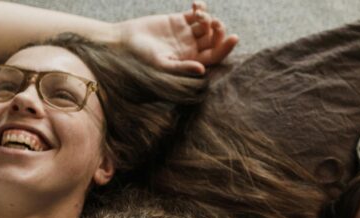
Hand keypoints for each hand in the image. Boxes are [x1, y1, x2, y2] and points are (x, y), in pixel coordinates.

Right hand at [117, 1, 237, 74]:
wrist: (124, 42)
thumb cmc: (141, 59)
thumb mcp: (162, 64)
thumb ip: (182, 67)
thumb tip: (202, 70)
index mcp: (192, 61)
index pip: (214, 56)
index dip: (225, 48)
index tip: (234, 37)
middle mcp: (192, 49)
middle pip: (214, 39)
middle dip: (218, 31)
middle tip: (214, 23)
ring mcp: (187, 34)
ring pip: (207, 25)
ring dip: (208, 18)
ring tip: (199, 14)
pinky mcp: (179, 20)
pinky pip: (197, 13)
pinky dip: (201, 8)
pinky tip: (196, 4)